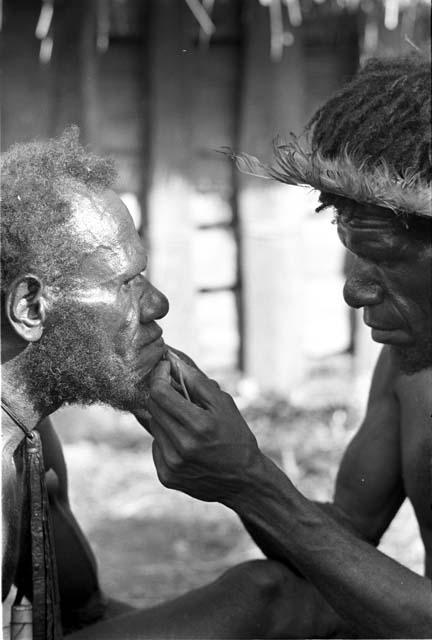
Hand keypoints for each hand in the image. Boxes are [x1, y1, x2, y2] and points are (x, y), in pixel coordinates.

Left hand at [145, 357, 263, 504]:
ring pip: (153, 425)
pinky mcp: (166, 476)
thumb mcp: (224, 404)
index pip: (160, 393)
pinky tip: (184, 443)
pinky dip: (166, 438)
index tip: (164, 367)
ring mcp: (172, 464)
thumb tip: (174, 361)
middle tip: (177, 393)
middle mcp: (182, 447)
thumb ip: (198, 382)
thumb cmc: (235, 436)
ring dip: (165, 417)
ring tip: (186, 422)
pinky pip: (155, 445)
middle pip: (153, 407)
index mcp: (199, 425)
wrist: (243, 480)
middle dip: (162, 394)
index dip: (159, 375)